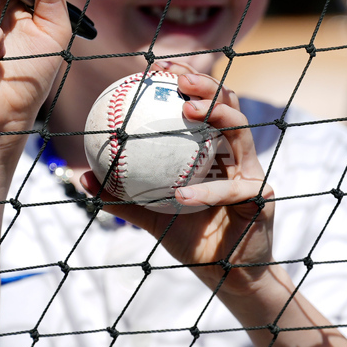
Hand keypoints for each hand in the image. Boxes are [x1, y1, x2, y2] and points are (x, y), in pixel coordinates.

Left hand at [80, 61, 275, 296]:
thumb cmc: (195, 240)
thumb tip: (84, 177)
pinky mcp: (262, 198)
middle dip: (207, 85)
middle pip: (228, 107)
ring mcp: (252, 173)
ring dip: (217, 115)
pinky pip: (233, 190)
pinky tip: (181, 194)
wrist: (226, 275)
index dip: (187, 83)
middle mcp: (236, 156)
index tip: (158, 70)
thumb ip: (123, 197)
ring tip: (189, 111)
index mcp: (214, 153)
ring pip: (240, 133)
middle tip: (177, 79)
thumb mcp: (153, 216)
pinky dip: (206, 193)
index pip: (204, 107)